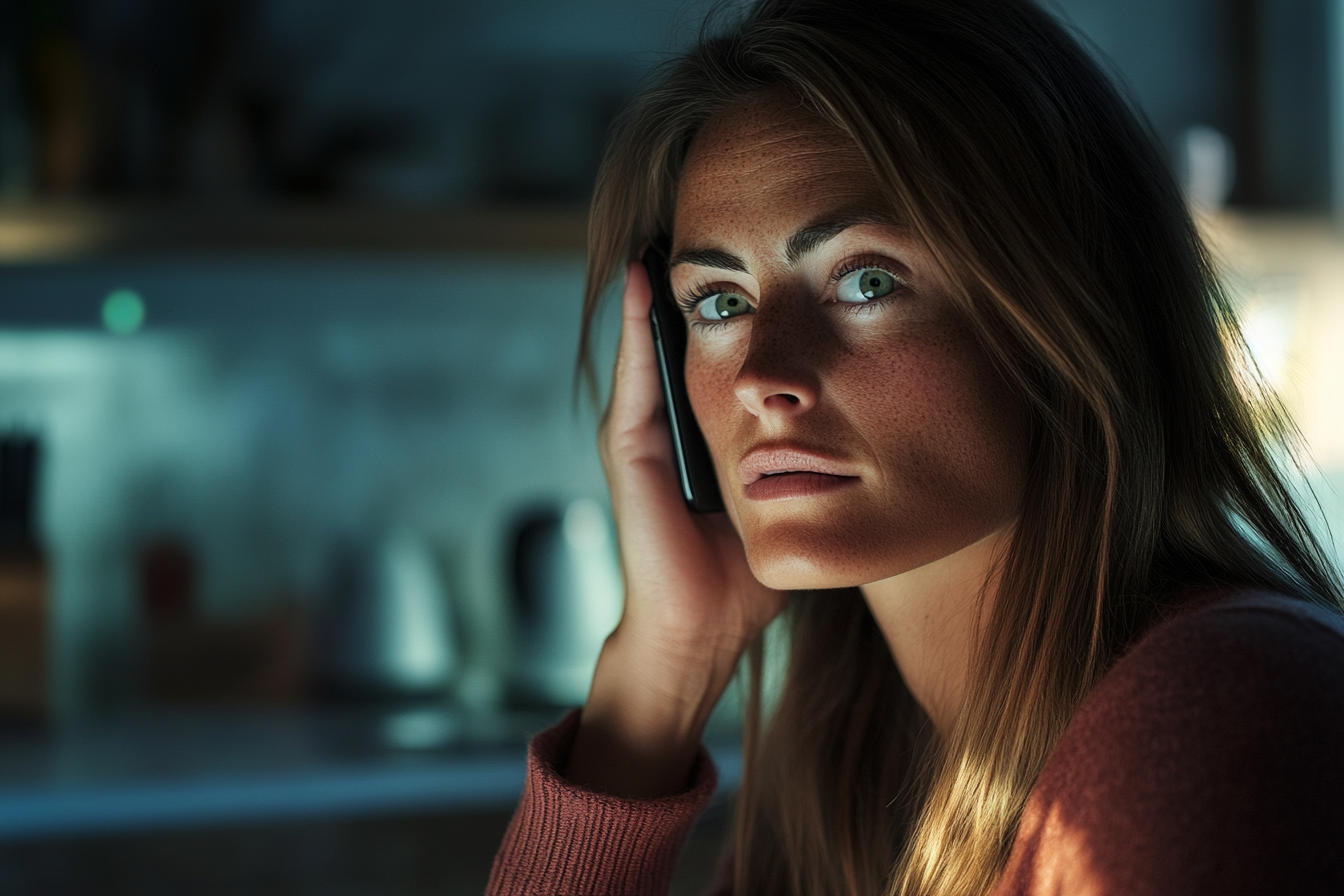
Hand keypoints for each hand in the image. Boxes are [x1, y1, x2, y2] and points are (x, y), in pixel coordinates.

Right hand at [567, 260, 786, 797]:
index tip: (750, 256)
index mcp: (698, 439)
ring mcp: (636, 436)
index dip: (726, 311)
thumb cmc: (743, 578)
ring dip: (658, 293)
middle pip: (676, 343)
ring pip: (648, 348)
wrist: (702, 631)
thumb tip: (854, 434)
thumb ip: (802, 466)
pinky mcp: (627, 449)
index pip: (710, 359)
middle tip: (706, 222)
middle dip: (692, 289)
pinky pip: (635, 377)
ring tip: (670, 235)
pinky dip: (638, 329)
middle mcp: (663, 429)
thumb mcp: (780, 500)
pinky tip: (649, 285)